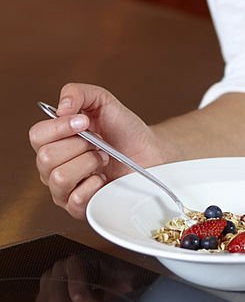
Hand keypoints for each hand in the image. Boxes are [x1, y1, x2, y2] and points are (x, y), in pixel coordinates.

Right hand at [29, 83, 165, 218]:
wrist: (149, 152)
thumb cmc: (125, 130)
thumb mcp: (102, 101)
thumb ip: (77, 93)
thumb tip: (60, 107)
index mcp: (54, 140)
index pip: (36, 135)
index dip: (60, 127)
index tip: (85, 122)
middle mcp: (52, 166)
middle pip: (46, 157)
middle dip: (80, 145)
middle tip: (98, 143)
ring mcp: (63, 189)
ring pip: (59, 178)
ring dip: (89, 163)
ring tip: (102, 159)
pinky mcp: (78, 208)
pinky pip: (76, 199)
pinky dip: (95, 184)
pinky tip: (104, 178)